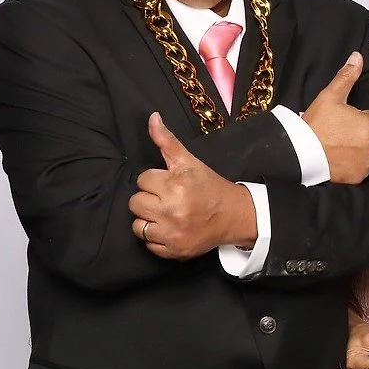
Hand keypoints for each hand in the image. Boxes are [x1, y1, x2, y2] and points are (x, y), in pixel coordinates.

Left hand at [130, 113, 257, 258]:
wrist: (233, 216)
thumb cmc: (208, 187)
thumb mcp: (189, 162)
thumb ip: (167, 141)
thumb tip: (152, 118)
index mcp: (175, 186)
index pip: (143, 180)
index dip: (155, 181)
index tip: (169, 184)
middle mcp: (172, 211)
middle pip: (135, 203)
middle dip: (148, 199)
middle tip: (166, 199)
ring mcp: (173, 234)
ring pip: (138, 226)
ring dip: (148, 220)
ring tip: (164, 215)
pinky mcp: (174, 251)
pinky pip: (149, 245)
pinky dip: (156, 238)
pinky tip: (169, 229)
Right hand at [303, 53, 368, 184]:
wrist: (302, 154)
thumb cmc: (316, 124)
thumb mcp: (330, 96)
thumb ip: (347, 76)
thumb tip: (358, 56)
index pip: (366, 118)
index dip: (351, 118)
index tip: (336, 122)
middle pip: (366, 136)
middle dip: (354, 134)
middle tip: (333, 135)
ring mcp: (367, 163)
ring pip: (363, 152)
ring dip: (353, 150)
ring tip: (334, 147)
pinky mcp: (359, 177)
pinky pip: (359, 168)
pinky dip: (351, 165)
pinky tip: (336, 160)